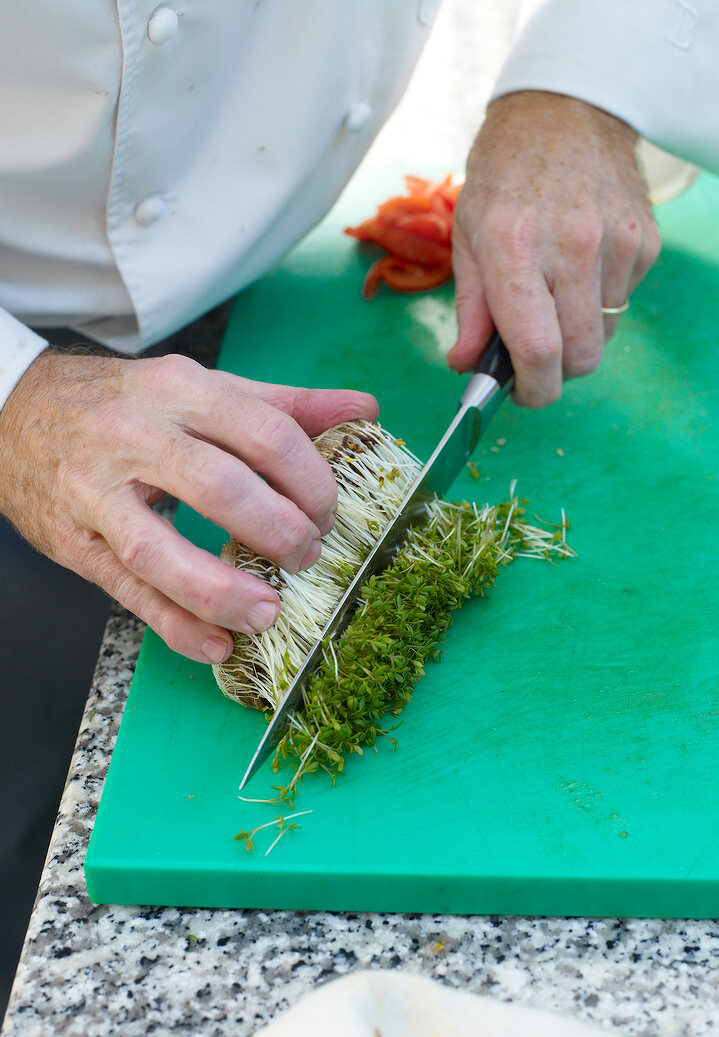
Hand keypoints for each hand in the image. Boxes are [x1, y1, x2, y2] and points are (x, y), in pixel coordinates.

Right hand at [0, 351, 377, 662]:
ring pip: (161, 552)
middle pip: (220, 488)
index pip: (265, 434)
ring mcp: (96, 492)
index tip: (329, 512)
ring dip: (223, 591)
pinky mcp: (74, 540)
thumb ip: (284, 404)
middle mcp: (135, 436)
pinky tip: (217, 644)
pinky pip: (128, 592)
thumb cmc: (125, 403)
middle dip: (278, 531)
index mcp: (180, 390)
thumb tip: (363, 409)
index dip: (311, 481)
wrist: (15, 411)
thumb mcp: (202, 388)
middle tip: (306, 555)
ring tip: (268, 612)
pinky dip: (176, 625)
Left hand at [448, 91, 660, 406]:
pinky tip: (582, 267)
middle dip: (557, 373)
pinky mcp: (645, 239)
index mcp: (516, 246)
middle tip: (535, 357)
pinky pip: (624, 302)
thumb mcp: (469, 235)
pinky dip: (601, 303)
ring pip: (606, 336)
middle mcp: (573, 246)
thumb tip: (467, 366)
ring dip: (579, 336)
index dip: (533, 390)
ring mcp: (617, 242)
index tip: (522, 393)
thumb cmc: (506, 173)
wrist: (568, 108)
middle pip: (582, 357)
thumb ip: (471, 309)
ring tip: (556, 296)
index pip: (538, 350)